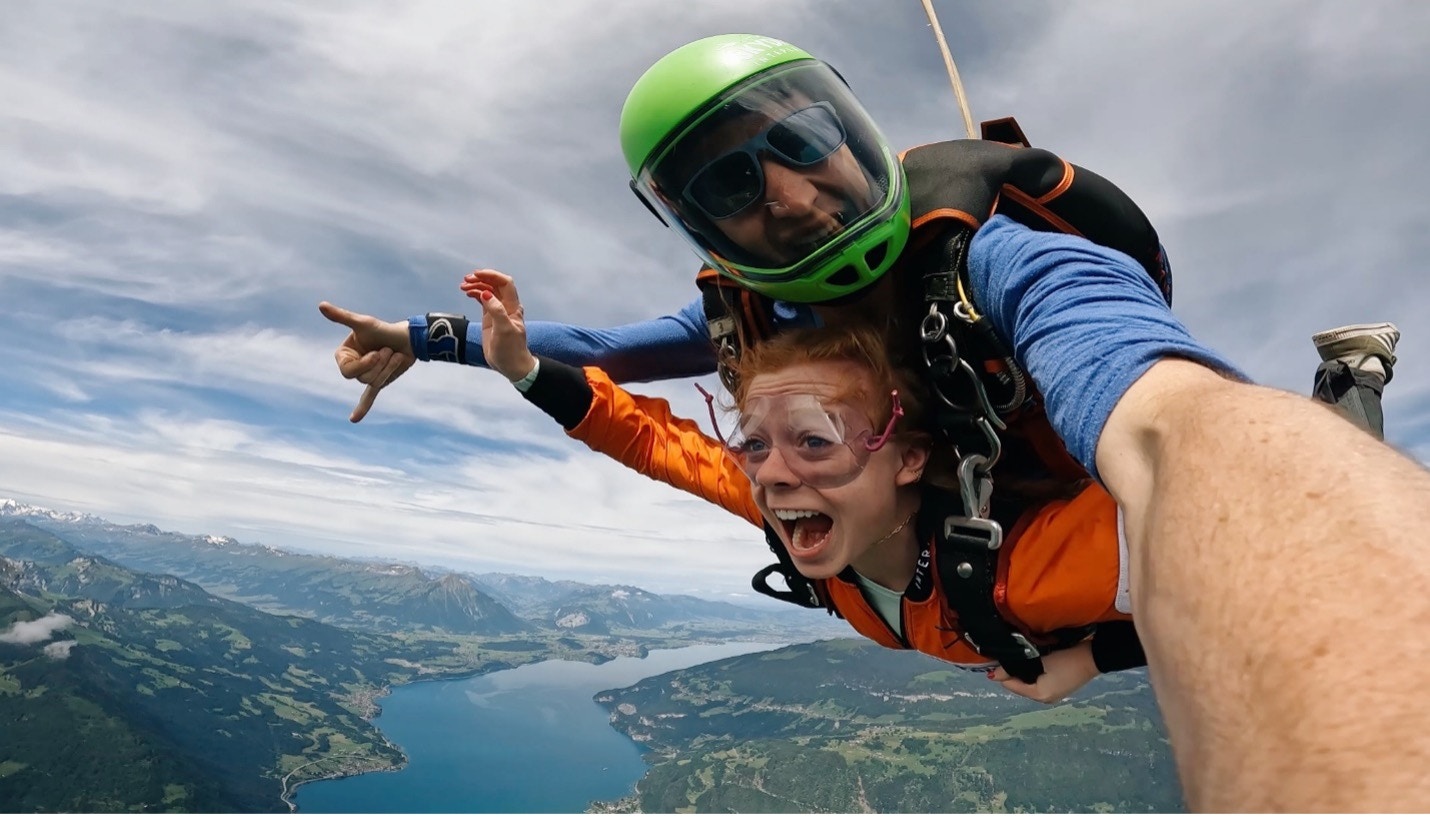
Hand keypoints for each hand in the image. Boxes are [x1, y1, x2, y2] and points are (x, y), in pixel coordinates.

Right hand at [317, 301, 414, 422]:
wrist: (409, 339)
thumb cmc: (384, 329)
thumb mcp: (363, 324)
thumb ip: (342, 317)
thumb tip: (321, 305)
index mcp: (343, 354)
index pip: (347, 370)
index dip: (364, 364)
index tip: (377, 352)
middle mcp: (353, 365)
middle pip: (361, 378)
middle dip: (378, 366)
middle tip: (387, 351)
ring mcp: (366, 374)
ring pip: (372, 383)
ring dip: (387, 369)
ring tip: (393, 355)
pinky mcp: (379, 381)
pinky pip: (368, 396)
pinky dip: (362, 408)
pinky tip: (354, 419)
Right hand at [459, 270, 536, 381]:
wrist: (511, 365)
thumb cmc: (510, 349)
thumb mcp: (504, 330)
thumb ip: (496, 311)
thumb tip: (486, 293)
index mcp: (512, 307)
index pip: (505, 283)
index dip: (492, 276)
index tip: (476, 274)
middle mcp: (506, 306)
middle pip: (495, 285)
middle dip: (481, 279)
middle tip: (465, 280)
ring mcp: (498, 311)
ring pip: (488, 291)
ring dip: (477, 286)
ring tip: (463, 286)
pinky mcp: (490, 318)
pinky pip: (483, 300)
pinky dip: (476, 294)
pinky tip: (467, 293)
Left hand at [988, 639, 1098, 703]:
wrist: (1093, 656)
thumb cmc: (1066, 659)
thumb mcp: (1041, 660)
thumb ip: (1016, 667)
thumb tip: (993, 674)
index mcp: (1039, 695)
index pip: (1011, 685)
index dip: (1003, 673)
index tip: (999, 658)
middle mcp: (1044, 699)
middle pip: (1019, 685)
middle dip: (1014, 673)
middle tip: (1011, 655)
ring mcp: (1053, 695)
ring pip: (1029, 683)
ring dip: (1024, 672)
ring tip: (1022, 657)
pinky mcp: (1058, 688)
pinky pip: (1039, 681)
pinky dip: (1034, 673)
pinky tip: (1035, 662)